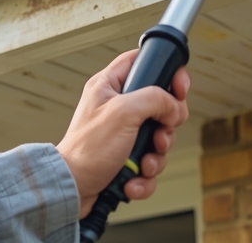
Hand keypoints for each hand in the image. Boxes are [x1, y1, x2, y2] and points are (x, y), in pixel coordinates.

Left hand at [56, 49, 190, 218]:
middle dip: (166, 125)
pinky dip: (145, 175)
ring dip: (156, 156)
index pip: (141, 61)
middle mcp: (117, 107)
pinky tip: (133, 180)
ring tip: (143, 163)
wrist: (73, 189)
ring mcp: (122, 134)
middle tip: (160, 134)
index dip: (164, 69)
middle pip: (159, 105)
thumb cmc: (87, 149)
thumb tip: (174, 106)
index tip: (179, 88)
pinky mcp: (125, 158)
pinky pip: (149, 162)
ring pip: (158, 138)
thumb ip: (154, 99)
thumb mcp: (123, 113)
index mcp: (109, 86)